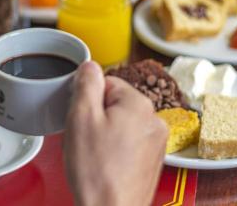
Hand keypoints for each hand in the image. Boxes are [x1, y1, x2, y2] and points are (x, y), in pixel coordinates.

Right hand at [64, 61, 167, 205]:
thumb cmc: (96, 170)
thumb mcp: (81, 117)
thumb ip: (86, 84)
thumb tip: (90, 66)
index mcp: (138, 103)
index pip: (107, 83)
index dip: (88, 99)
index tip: (81, 118)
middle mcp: (154, 119)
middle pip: (115, 103)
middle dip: (97, 116)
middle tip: (85, 138)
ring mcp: (156, 141)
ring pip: (121, 123)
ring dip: (106, 132)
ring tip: (96, 153)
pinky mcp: (152, 159)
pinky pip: (129, 141)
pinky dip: (116, 148)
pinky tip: (105, 163)